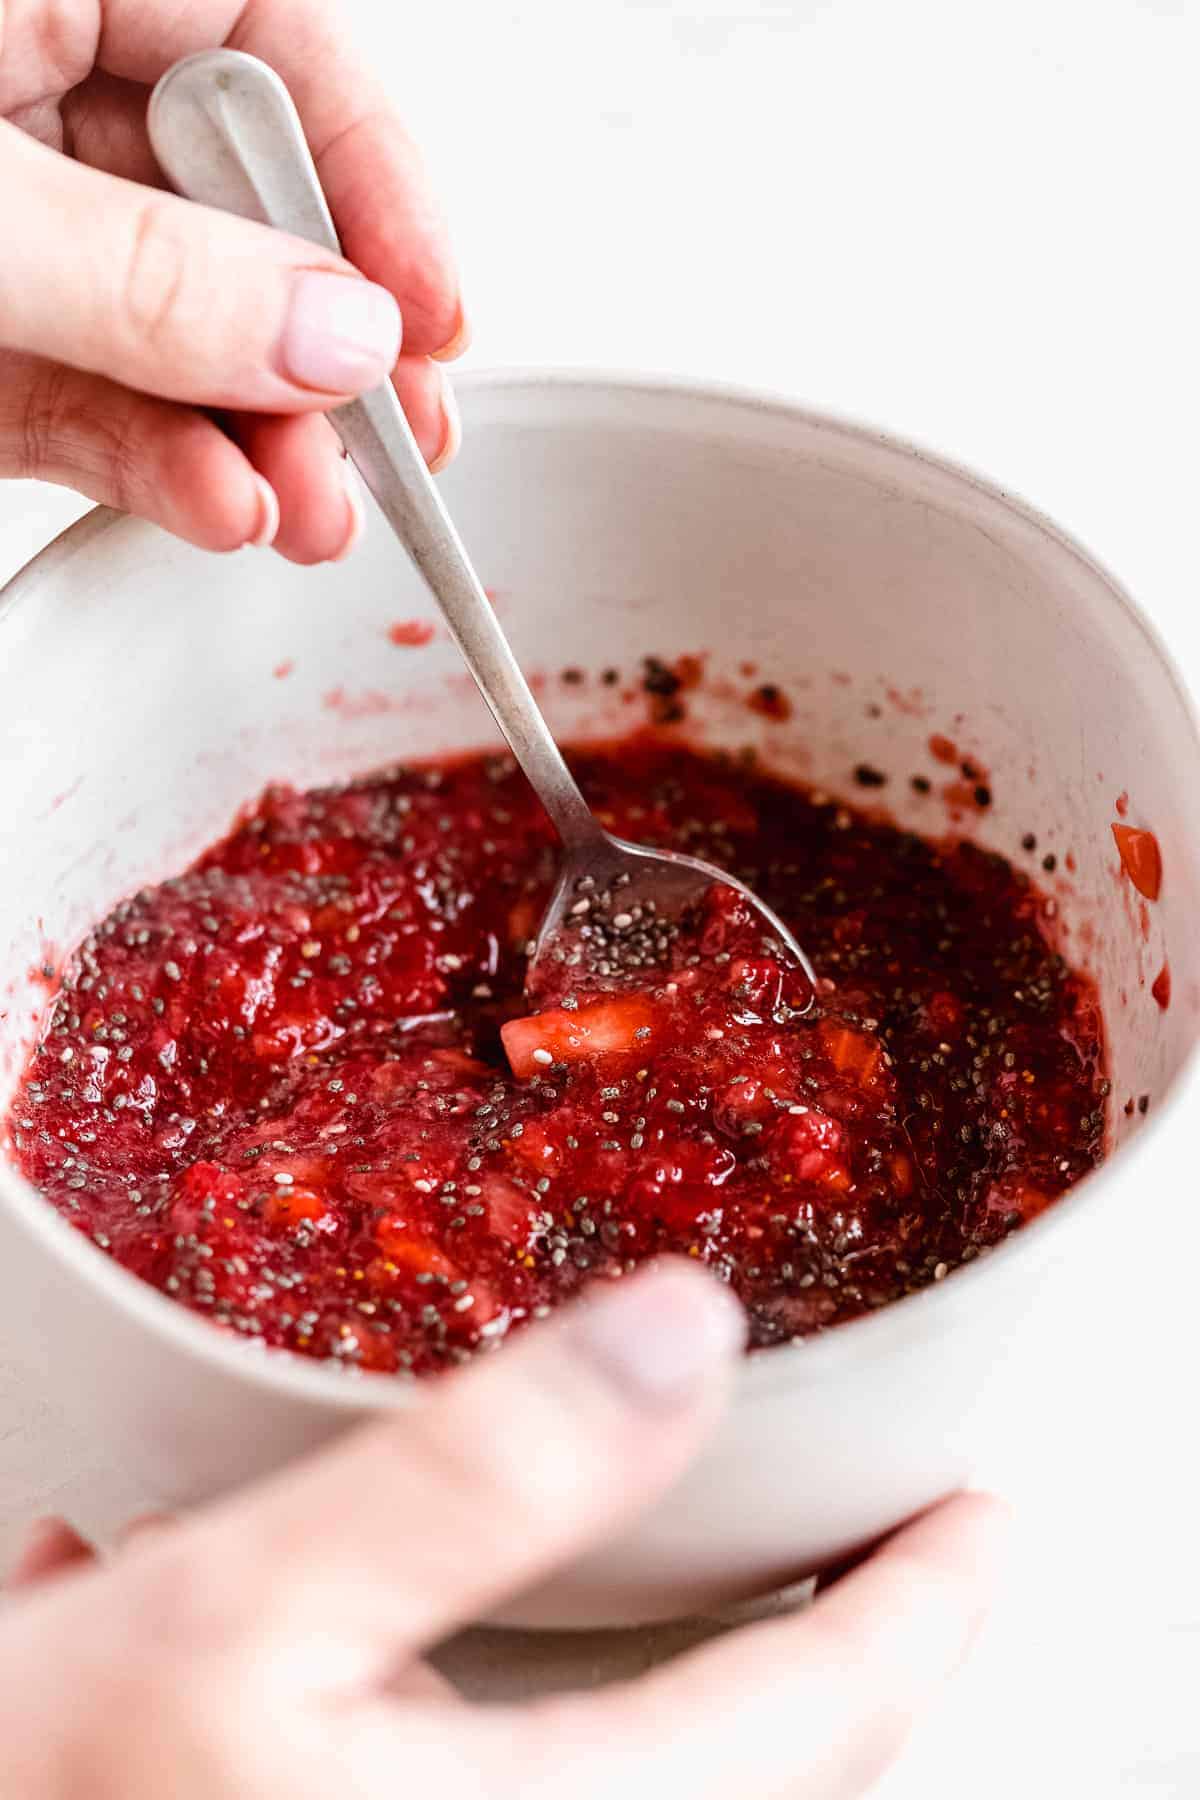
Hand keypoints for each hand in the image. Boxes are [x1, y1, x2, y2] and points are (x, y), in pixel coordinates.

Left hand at [0, 0, 464, 561]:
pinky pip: (90, 402)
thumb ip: (157, 276)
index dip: (377, 177)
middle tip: (396, 443)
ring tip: (318, 516)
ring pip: (174, 330)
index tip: (432, 315)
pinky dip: (160, 466)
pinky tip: (225, 508)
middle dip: (323, 348)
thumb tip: (339, 337)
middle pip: (240, 211)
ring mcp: (11, 234)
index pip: (270, 46)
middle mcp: (29, 94)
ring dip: (260, 440)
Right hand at [0, 1262, 1008, 1798]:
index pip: (822, 1719)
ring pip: (659, 1784)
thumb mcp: (243, 1613)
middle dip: (847, 1654)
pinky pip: (548, 1783)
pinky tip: (510, 1645)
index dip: (925, 1605)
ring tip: (757, 1580)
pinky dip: (592, 1712)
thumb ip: (476, 1479)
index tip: (987, 1513)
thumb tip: (687, 1331)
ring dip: (727, 1687)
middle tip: (892, 1545)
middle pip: (764, 1775)